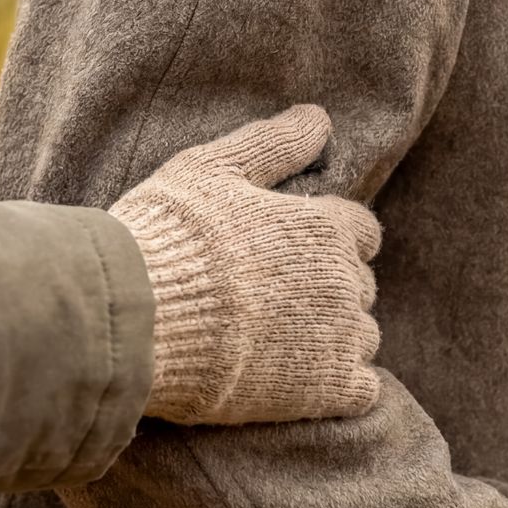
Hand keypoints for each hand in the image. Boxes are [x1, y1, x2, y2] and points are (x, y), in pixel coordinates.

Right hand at [111, 105, 382, 424]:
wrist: (143, 320)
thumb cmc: (169, 237)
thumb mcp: (213, 168)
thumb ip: (273, 143)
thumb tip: (319, 118)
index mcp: (325, 226)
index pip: (362, 230)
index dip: (331, 239)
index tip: (292, 252)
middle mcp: (344, 279)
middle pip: (360, 284)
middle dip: (327, 288)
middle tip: (273, 299)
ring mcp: (341, 336)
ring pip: (364, 335)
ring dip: (334, 337)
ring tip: (278, 343)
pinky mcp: (327, 389)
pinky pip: (362, 390)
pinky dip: (341, 385)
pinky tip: (301, 382)